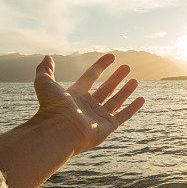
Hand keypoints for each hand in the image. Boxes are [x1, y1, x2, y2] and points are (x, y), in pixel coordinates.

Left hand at [0, 54, 144, 187]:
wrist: (59, 131)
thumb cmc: (51, 107)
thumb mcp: (45, 83)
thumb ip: (45, 70)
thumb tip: (47, 57)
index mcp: (76, 95)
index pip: (91, 77)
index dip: (101, 66)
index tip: (112, 56)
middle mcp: (88, 106)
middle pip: (106, 88)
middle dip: (116, 78)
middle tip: (127, 67)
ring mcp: (98, 117)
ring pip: (116, 100)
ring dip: (126, 90)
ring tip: (135, 80)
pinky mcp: (108, 127)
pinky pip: (123, 115)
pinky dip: (133, 108)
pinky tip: (141, 99)